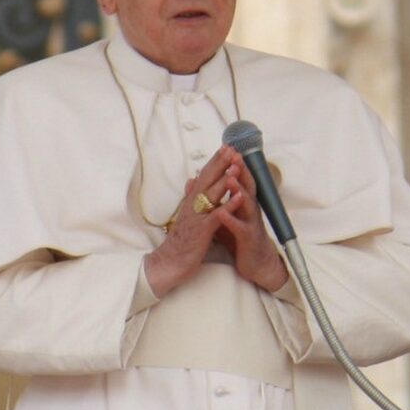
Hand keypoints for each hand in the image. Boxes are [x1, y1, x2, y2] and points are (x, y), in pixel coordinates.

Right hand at [143, 148, 232, 294]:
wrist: (169, 263)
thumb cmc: (181, 241)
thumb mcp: (187, 215)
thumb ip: (191, 197)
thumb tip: (192, 180)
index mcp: (193, 201)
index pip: (205, 176)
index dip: (216, 161)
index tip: (227, 147)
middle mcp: (194, 205)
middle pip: (208, 179)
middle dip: (220, 163)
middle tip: (232, 148)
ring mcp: (197, 217)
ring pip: (212, 194)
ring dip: (225, 179)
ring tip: (237, 166)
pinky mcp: (202, 231)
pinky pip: (217, 216)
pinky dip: (228, 206)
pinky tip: (239, 198)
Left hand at [212, 150, 288, 291]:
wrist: (257, 264)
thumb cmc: (241, 238)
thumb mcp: (229, 216)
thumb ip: (219, 200)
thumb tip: (206, 185)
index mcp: (244, 203)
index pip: (241, 180)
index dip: (235, 165)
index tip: (228, 149)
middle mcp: (250, 210)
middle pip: (247, 186)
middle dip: (241, 170)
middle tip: (234, 155)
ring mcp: (251, 223)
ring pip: (246, 203)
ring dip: (238, 190)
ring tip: (229, 178)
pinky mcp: (247, 239)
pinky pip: (239, 228)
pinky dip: (231, 220)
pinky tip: (222, 213)